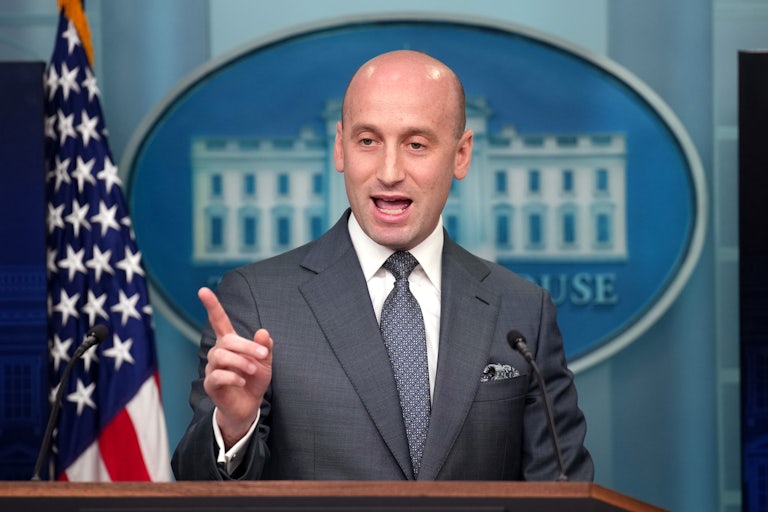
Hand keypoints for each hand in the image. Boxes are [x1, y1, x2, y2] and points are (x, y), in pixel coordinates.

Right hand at [198, 287, 272, 447]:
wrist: (248, 406)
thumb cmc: (254, 380)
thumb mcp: (265, 362)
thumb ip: (265, 347)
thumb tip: (263, 332)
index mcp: (230, 343)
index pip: (219, 321)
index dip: (212, 306)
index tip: (203, 290)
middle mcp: (218, 352)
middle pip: (227, 341)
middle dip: (247, 346)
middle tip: (264, 356)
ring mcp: (212, 368)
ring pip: (220, 356)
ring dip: (240, 361)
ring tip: (252, 370)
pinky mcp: (211, 384)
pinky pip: (217, 375)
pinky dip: (232, 376)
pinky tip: (242, 380)